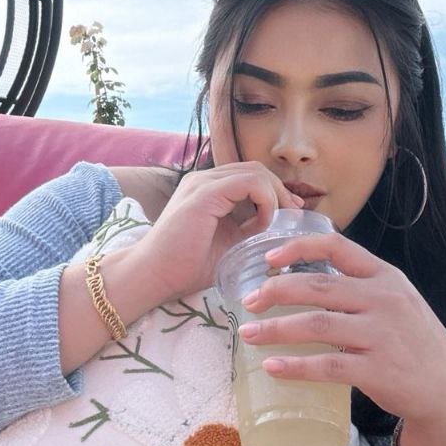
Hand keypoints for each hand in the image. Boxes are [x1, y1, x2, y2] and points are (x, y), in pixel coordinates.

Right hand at [127, 163, 304, 304]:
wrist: (152, 276)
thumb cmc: (184, 267)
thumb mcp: (228, 245)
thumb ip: (248, 232)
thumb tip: (279, 230)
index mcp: (208, 190)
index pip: (250, 176)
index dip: (275, 191)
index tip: (290, 213)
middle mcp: (204, 180)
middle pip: (255, 169)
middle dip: (280, 190)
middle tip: (294, 214)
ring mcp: (203, 184)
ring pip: (254, 172)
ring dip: (274, 195)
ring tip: (277, 222)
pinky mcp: (204, 194)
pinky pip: (248, 183)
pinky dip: (264, 201)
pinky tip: (263, 224)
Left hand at [237, 231, 445, 434]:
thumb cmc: (412, 342)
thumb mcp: (396, 301)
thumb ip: (359, 288)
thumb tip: (302, 283)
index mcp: (385, 277)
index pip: (337, 246)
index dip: (299, 247)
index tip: (268, 257)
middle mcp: (384, 300)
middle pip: (318, 287)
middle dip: (275, 292)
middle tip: (248, 302)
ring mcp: (382, 335)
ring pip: (316, 325)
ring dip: (275, 329)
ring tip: (248, 335)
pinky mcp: (377, 370)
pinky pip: (327, 365)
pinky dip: (295, 366)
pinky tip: (273, 367)